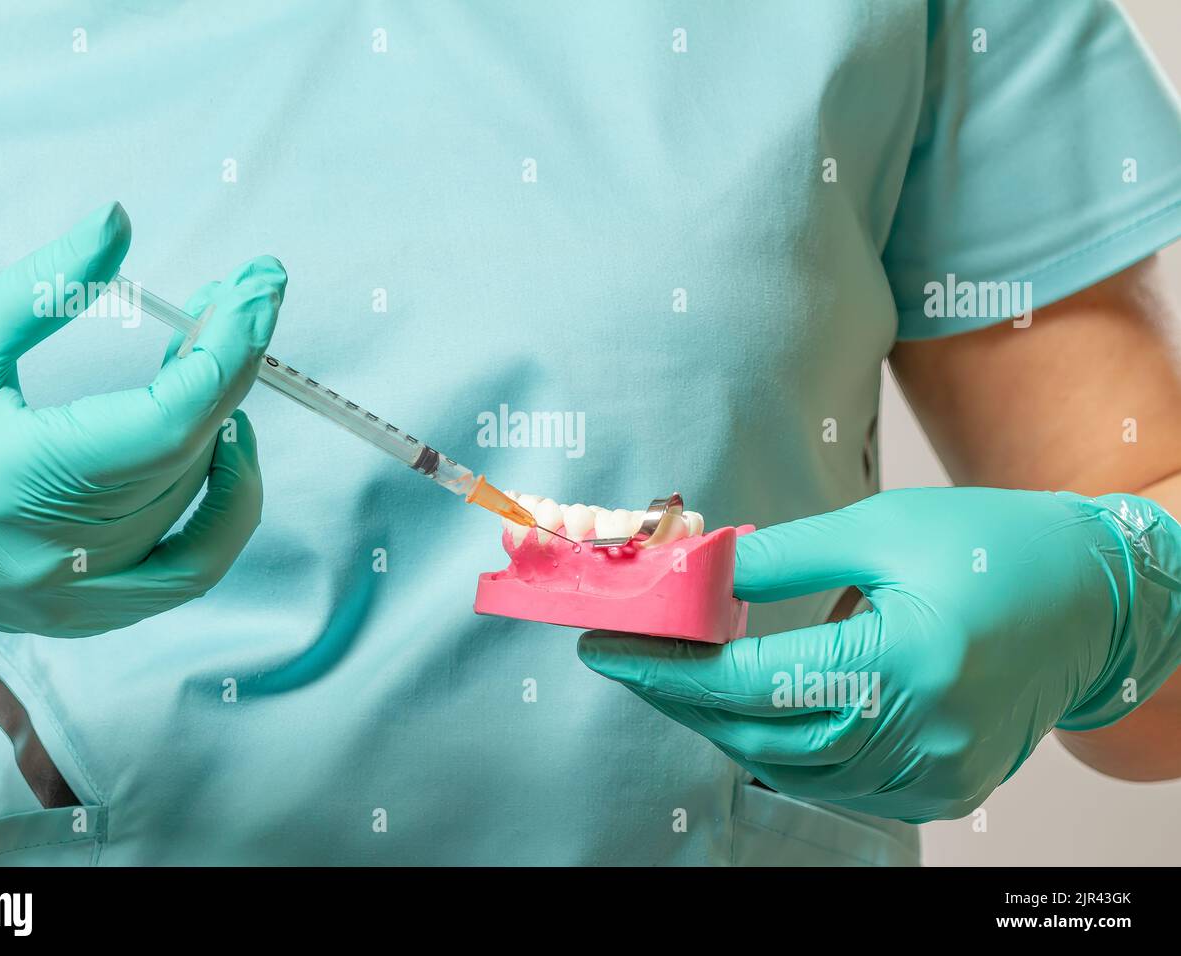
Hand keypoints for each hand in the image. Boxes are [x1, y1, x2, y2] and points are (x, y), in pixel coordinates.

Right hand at [0, 202, 285, 648]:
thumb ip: (45, 285)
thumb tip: (120, 217)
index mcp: (22, 475)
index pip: (170, 421)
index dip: (229, 351)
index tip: (258, 291)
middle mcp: (63, 548)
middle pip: (193, 454)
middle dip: (232, 365)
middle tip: (242, 299)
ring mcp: (81, 594)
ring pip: (197, 503)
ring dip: (225, 423)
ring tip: (219, 355)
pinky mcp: (90, 613)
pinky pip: (192, 569)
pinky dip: (227, 509)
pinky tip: (229, 450)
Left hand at [578, 487, 1180, 821]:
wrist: (1093, 601)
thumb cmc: (993, 547)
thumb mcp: (880, 528)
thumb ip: (782, 558)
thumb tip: (697, 572)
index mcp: (906, 663)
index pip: (751, 683)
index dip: (667, 668)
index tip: (605, 646)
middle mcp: (919, 736)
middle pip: (758, 735)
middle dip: (680, 697)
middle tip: (630, 656)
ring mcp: (933, 777)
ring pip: (788, 768)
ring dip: (725, 722)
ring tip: (681, 673)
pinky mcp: (941, 791)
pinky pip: (834, 781)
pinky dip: (781, 746)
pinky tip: (753, 706)